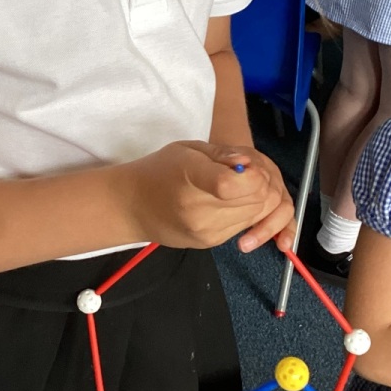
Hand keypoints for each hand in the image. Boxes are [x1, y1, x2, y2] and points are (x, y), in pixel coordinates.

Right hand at [123, 141, 290, 249]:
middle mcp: (198, 211)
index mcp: (190, 179)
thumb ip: (222, 154)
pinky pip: (244, 224)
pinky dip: (245, 210)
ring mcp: (206, 231)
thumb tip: (248, 163)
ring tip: (236, 185)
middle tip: (244, 172)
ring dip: (255, 197)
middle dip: (259, 183)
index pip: (231, 184)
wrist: (132, 207)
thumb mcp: (187, 149)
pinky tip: (227, 200)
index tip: (245, 165)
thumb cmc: (159, 171)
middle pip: (254, 200)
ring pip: (255, 214)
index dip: (251, 174)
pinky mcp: (211, 242)